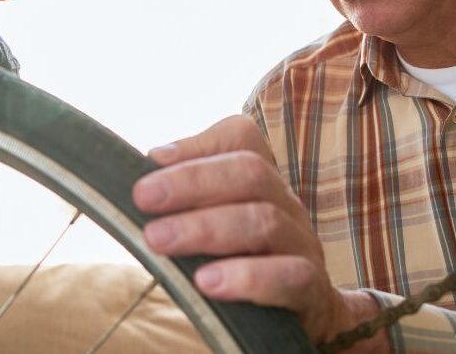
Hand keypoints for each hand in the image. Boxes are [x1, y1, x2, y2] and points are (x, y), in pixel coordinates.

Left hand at [132, 115, 382, 348]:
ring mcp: (303, 245)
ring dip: (205, 228)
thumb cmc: (241, 263)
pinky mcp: (313, 292)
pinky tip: (207, 283)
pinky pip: (290, 277)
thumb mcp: (213, 223)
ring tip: (158, 239)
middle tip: (143, 197)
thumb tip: (147, 163)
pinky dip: (247, 277)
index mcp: (260, 182)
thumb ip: (185, 198)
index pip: (242, 138)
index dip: (197, 144)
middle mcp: (286, 204)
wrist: (306, 317)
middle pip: (251, 172)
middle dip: (191, 181)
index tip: (152, 161)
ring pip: (264, 221)